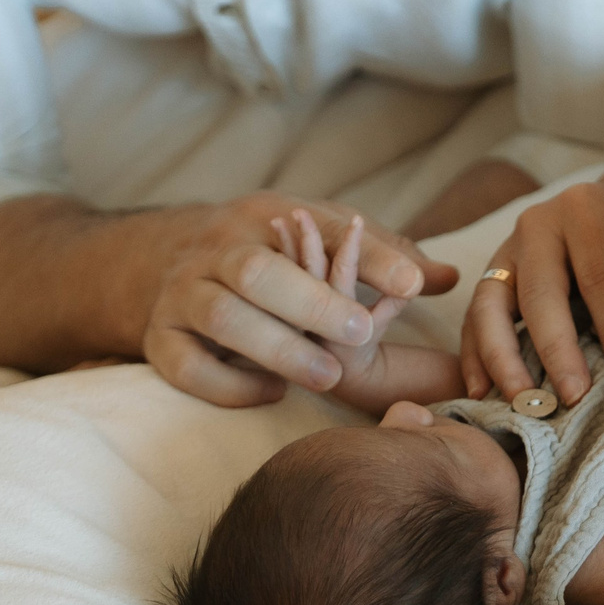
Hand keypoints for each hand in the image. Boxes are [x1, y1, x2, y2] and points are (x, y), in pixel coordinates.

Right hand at [141, 192, 456, 406]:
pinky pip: (185, 365)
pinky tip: (271, 391)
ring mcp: (184, 294)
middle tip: (360, 332)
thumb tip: (447, 277)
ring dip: (276, 348)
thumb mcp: (318, 237)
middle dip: (311, 302)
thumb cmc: (264, 256)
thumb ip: (382, 257)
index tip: (411, 286)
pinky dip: (228, 384)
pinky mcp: (160, 339)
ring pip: (222, 317)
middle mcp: (220, 248)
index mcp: (264, 213)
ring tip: (327, 374)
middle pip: (258, 270)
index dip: (368, 254)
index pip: (321, 225)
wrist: (156, 263)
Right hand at [462, 178, 603, 405]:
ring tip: (519, 400)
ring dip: (501, 357)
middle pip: (539, 291)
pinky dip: (473, 355)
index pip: (598, 277)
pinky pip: (473, 315)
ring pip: (490, 303)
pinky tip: (479, 392)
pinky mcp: (491, 273)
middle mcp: (538, 224)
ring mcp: (507, 248)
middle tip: (573, 396)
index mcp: (585, 210)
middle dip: (555, 349)